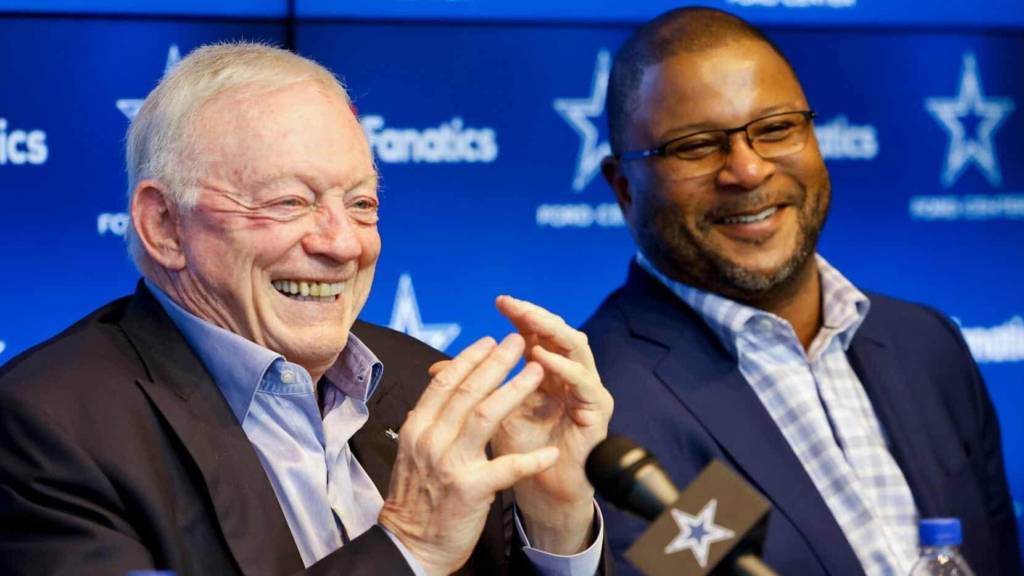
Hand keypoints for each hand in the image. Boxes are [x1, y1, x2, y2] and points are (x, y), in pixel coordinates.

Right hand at [379, 335, 559, 575]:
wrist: (409, 546)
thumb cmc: (417, 500)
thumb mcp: (414, 452)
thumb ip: (430, 421)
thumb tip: (443, 388)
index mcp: (418, 428)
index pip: (444, 383)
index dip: (469, 358)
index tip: (489, 341)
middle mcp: (431, 440)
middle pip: (467, 392)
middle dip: (496, 362)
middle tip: (518, 342)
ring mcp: (450, 464)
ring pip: (486, 416)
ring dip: (515, 390)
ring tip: (537, 371)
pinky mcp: (470, 490)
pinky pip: (506, 468)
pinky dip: (531, 460)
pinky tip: (550, 452)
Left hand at [493, 296, 614, 553]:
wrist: (544, 490)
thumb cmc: (520, 451)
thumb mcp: (491, 414)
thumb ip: (472, 388)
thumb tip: (434, 369)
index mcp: (548, 370)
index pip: (537, 333)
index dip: (521, 316)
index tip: (500, 302)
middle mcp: (569, 374)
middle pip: (558, 333)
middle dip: (535, 317)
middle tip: (515, 305)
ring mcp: (586, 389)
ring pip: (576, 348)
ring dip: (551, 334)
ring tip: (529, 322)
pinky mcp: (597, 410)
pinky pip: (583, 382)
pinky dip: (564, 368)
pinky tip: (542, 361)